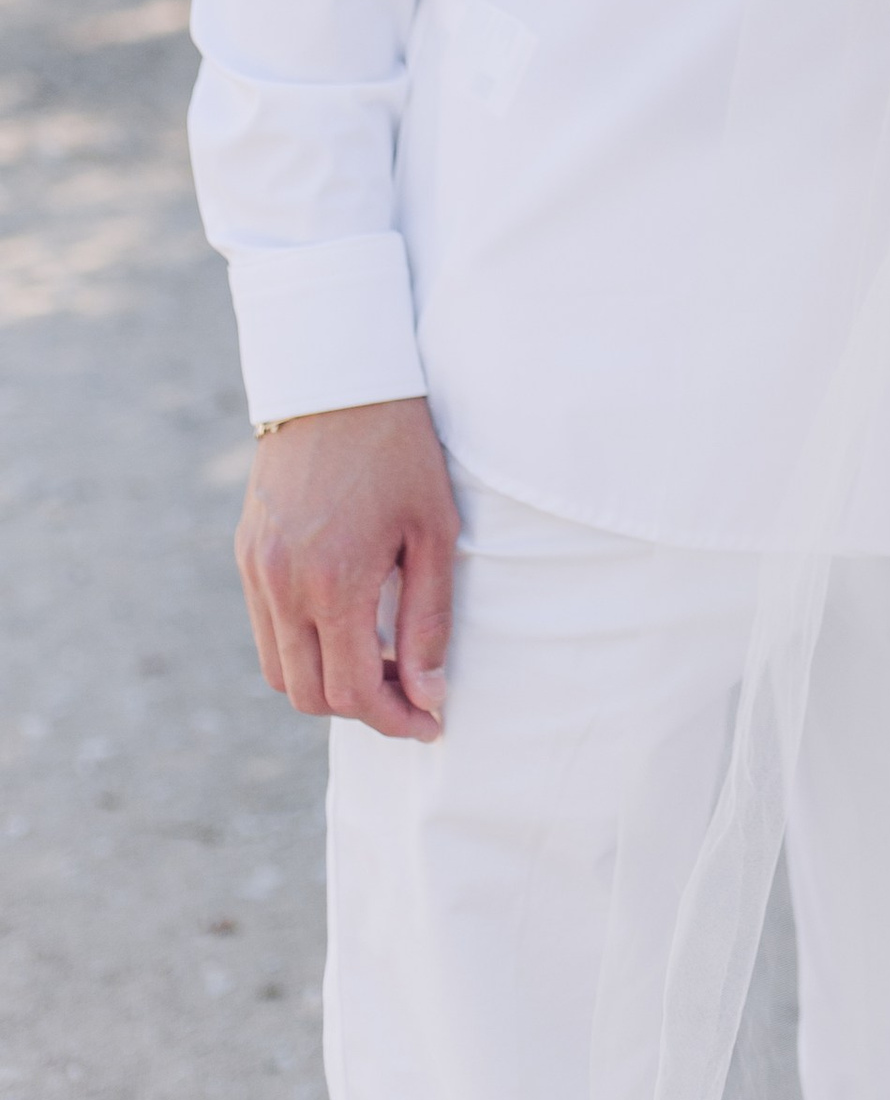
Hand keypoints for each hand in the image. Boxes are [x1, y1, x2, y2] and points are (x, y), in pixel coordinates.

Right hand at [236, 395, 457, 742]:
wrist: (335, 377)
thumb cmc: (400, 447)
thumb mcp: (434, 529)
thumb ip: (430, 618)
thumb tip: (429, 694)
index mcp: (334, 583)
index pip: (355, 693)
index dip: (396, 721)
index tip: (432, 722)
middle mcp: (283, 586)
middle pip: (311, 695)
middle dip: (364, 708)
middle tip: (411, 693)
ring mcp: (256, 571)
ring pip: (279, 671)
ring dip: (327, 682)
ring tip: (381, 660)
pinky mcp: (246, 553)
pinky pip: (265, 630)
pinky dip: (301, 647)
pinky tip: (345, 623)